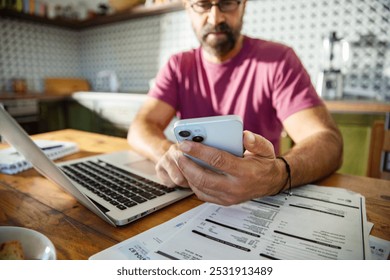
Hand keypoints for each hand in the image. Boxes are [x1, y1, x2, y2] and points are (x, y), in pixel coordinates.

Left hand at [156, 130, 286, 204]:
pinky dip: (192, 184)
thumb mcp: (265, 149)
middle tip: (178, 154)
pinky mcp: (224, 201)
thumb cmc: (264, 164)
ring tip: (180, 161)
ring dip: (187, 174)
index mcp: (245, 172)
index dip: (199, 151)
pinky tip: (189, 172)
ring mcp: (228, 197)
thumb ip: (255, 141)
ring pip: (200, 188)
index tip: (186, 144)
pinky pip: (202, 195)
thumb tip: (244, 135)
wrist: (271, 183)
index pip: (218, 160)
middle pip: (203, 178)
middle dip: (187, 165)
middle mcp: (235, 187)